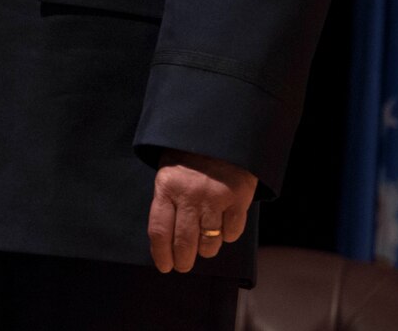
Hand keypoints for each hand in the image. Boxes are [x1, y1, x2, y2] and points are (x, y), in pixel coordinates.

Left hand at [148, 149, 257, 272]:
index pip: (159, 231)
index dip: (161, 254)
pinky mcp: (237, 199)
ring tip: (205, 243)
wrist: (221, 132)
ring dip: (207, 248)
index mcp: (167, 186)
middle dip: (183, 260)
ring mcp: (214, 198)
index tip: (165, 266)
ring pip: (209, 242)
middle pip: (184, 243)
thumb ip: (167, 200)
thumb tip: (165, 239)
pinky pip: (232, 233)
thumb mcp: (169, 172)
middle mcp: (189, 195)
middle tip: (184, 265)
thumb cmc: (190, 154)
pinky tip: (224, 227)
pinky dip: (228, 235)